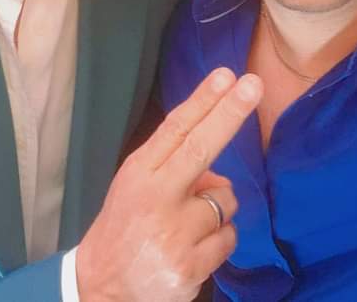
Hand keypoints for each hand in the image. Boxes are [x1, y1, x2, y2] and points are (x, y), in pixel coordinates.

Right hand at [76, 68, 262, 301]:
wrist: (103, 288)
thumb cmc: (125, 228)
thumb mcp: (136, 188)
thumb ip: (174, 169)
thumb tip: (218, 172)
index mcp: (139, 174)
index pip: (175, 129)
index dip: (203, 100)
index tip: (227, 75)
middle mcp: (154, 198)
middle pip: (200, 148)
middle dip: (230, 113)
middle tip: (253, 84)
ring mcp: (172, 233)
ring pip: (225, 201)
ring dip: (217, 211)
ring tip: (186, 227)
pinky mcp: (189, 266)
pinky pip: (228, 237)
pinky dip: (219, 240)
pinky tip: (193, 249)